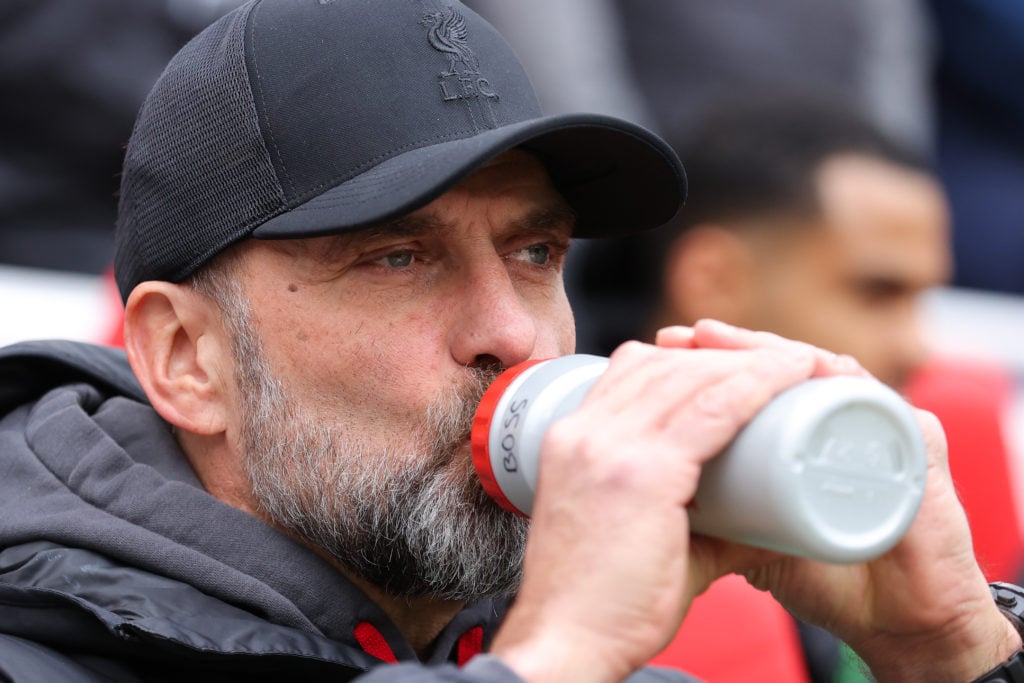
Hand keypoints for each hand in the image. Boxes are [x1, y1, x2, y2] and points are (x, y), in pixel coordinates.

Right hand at [491, 322, 834, 681]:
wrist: (567, 645)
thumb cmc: (600, 604)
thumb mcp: (634, 539)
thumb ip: (694, 525)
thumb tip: (757, 522)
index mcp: (570, 440)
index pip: (630, 369)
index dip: (688, 359)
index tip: (735, 370)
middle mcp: (584, 432)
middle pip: (665, 363)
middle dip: (725, 354)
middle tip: (778, 367)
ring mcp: (609, 447)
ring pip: (692, 376)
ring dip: (749, 362)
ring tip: (797, 366)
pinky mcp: (643, 473)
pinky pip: (713, 408)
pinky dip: (757, 384)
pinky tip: (792, 373)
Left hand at [676, 320, 1021, 682]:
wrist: (903, 624)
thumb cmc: (834, 583)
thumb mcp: (759, 548)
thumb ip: (720, 524)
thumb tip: (665, 501)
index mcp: (811, 434)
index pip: (762, 382)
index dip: (711, 363)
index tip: (662, 348)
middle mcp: (848, 419)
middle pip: (787, 365)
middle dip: (732, 345)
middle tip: (686, 334)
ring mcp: (885, 427)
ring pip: (826, 370)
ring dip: (773, 350)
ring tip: (723, 338)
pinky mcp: (920, 445)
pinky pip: (881, 400)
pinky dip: (844, 379)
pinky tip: (810, 365)